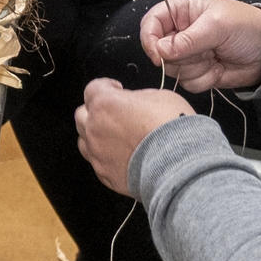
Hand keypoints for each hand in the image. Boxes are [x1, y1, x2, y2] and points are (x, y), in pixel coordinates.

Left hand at [77, 79, 199, 194]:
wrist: (179, 165)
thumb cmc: (172, 128)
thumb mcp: (160, 96)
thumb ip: (138, 97)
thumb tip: (133, 102)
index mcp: (105, 104)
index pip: (93, 89)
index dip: (106, 87)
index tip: (116, 89)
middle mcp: (95, 128)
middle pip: (82, 114)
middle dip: (96, 111)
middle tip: (114, 113)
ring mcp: (97, 153)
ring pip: (84, 140)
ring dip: (96, 134)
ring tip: (115, 136)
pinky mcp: (104, 174)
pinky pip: (97, 162)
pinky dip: (106, 157)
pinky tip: (122, 156)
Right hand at [139, 0, 260, 92]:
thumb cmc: (246, 27)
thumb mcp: (217, 26)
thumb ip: (188, 39)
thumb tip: (160, 51)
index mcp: (180, 11)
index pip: (150, 24)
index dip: (149, 40)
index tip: (158, 56)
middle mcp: (179, 32)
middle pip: (159, 52)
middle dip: (182, 57)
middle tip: (206, 50)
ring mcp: (187, 54)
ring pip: (172, 70)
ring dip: (195, 68)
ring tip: (215, 57)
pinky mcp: (197, 72)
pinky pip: (187, 82)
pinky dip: (204, 79)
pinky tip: (218, 68)